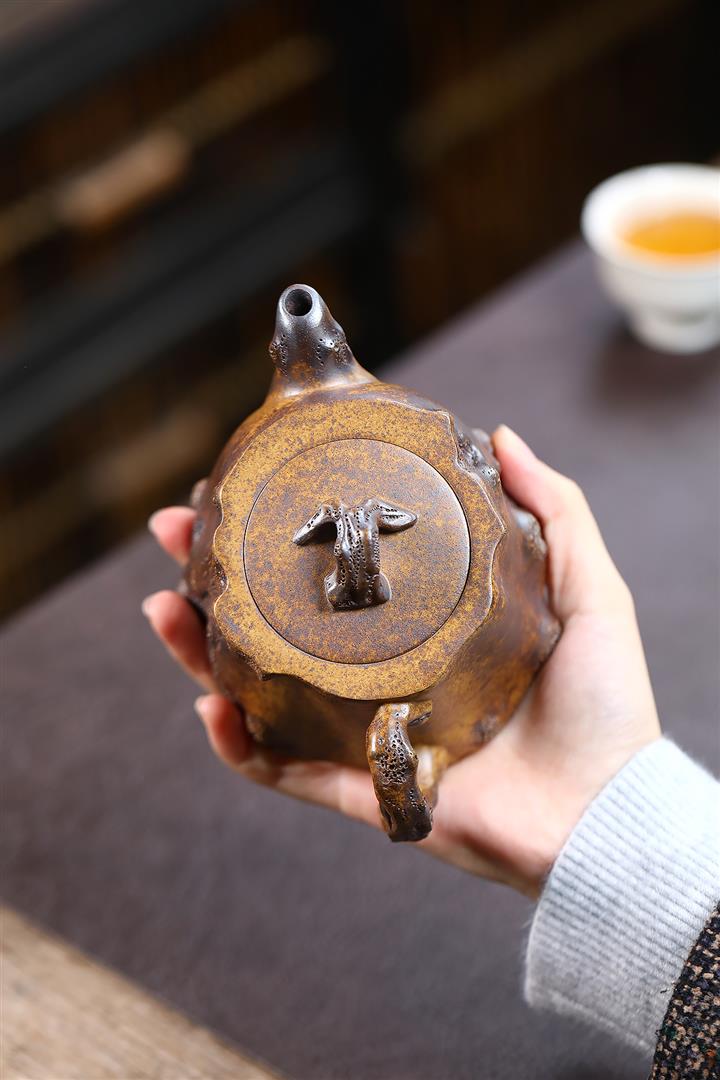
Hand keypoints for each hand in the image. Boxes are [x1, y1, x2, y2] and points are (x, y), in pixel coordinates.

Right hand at [142, 426, 659, 896]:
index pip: (335, 570)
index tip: (245, 486)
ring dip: (202, 652)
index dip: (286, 529)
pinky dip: (238, 745)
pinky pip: (282, 769)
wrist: (607, 809)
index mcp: (420, 626)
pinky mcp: (360, 786)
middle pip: (278, 623)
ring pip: (261, 690)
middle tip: (174, 537)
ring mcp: (361, 729)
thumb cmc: (602, 702)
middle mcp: (381, 672)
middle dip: (216, 582)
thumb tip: (500, 434)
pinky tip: (210, 704)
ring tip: (164, 610)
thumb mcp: (585, 586)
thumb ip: (553, 509)